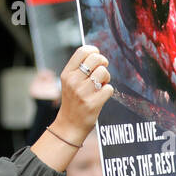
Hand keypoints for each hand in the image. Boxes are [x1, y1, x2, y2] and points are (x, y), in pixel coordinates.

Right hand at [33, 46, 114, 171]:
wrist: (70, 125)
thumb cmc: (73, 101)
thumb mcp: (70, 82)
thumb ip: (80, 68)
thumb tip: (97, 54)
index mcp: (67, 73)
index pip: (82, 51)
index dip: (94, 51)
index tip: (97, 56)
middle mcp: (73, 81)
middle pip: (96, 59)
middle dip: (103, 63)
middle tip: (102, 72)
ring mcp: (82, 93)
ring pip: (104, 72)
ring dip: (106, 78)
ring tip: (101, 85)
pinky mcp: (92, 103)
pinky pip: (109, 88)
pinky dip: (108, 91)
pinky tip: (101, 96)